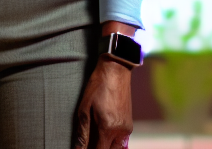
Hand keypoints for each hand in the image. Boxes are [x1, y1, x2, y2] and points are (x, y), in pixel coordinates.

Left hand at [74, 23, 135, 148]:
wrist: (116, 69)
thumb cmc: (98, 86)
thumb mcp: (84, 109)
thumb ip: (82, 133)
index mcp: (108, 129)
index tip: (82, 148)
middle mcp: (121, 131)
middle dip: (98, 148)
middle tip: (88, 143)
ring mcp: (127, 127)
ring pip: (116, 147)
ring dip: (105, 145)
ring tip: (94, 138)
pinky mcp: (129, 122)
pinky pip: (120, 139)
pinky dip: (111, 140)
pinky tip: (102, 131)